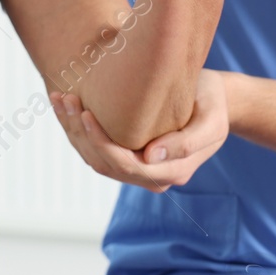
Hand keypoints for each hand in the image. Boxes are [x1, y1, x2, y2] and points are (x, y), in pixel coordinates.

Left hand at [51, 70, 229, 191]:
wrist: (216, 100)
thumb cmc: (214, 105)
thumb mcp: (211, 122)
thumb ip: (187, 143)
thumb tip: (150, 158)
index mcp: (171, 172)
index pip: (125, 165)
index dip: (101, 142)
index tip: (87, 113)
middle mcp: (151, 176)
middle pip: (104, 164)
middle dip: (80, 132)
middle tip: (65, 98)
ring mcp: (137, 167)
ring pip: (95, 158)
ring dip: (73, 130)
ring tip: (60, 98)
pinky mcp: (128, 153)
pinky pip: (96, 149)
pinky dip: (78, 129)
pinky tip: (66, 105)